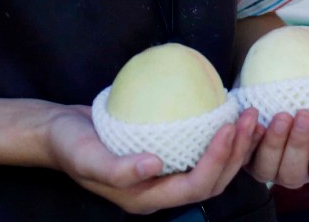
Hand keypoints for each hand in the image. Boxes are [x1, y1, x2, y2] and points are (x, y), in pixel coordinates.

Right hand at [48, 105, 259, 214]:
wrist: (58, 131)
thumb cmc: (69, 145)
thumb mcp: (86, 156)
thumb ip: (117, 169)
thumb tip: (155, 165)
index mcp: (147, 198)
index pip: (195, 186)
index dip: (217, 160)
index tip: (228, 126)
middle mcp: (161, 189)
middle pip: (212, 181)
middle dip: (237, 153)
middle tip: (250, 118)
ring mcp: (165, 173)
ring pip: (212, 167)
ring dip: (235, 145)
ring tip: (250, 115)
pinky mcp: (167, 152)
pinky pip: (201, 148)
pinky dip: (220, 135)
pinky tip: (228, 111)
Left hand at [247, 109, 308, 188]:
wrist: (277, 92)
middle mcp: (293, 172)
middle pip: (295, 172)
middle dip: (299, 144)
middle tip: (304, 114)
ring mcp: (267, 168)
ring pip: (267, 168)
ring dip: (274, 142)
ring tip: (281, 115)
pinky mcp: (244, 157)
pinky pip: (243, 154)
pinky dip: (248, 138)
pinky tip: (254, 118)